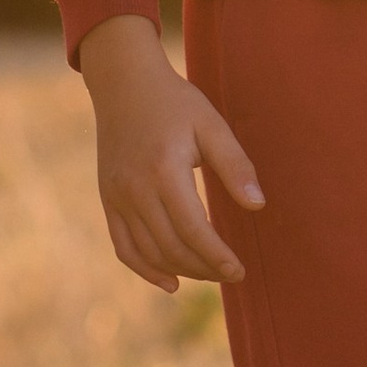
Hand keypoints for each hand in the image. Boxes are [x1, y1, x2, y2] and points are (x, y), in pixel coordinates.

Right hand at [77, 15, 264, 291]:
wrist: (125, 84)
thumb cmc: (176, 103)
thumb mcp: (212, 125)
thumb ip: (236, 165)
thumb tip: (258, 205)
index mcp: (164, 170)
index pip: (193, 229)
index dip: (217, 256)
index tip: (239, 270)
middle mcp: (135, 190)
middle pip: (170, 246)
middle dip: (203, 267)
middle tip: (230, 274)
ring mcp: (116, 197)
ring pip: (148, 252)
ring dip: (180, 270)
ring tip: (209, 273)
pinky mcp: (108, 200)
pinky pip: (123, 246)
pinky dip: (145, 269)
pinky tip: (170, 281)